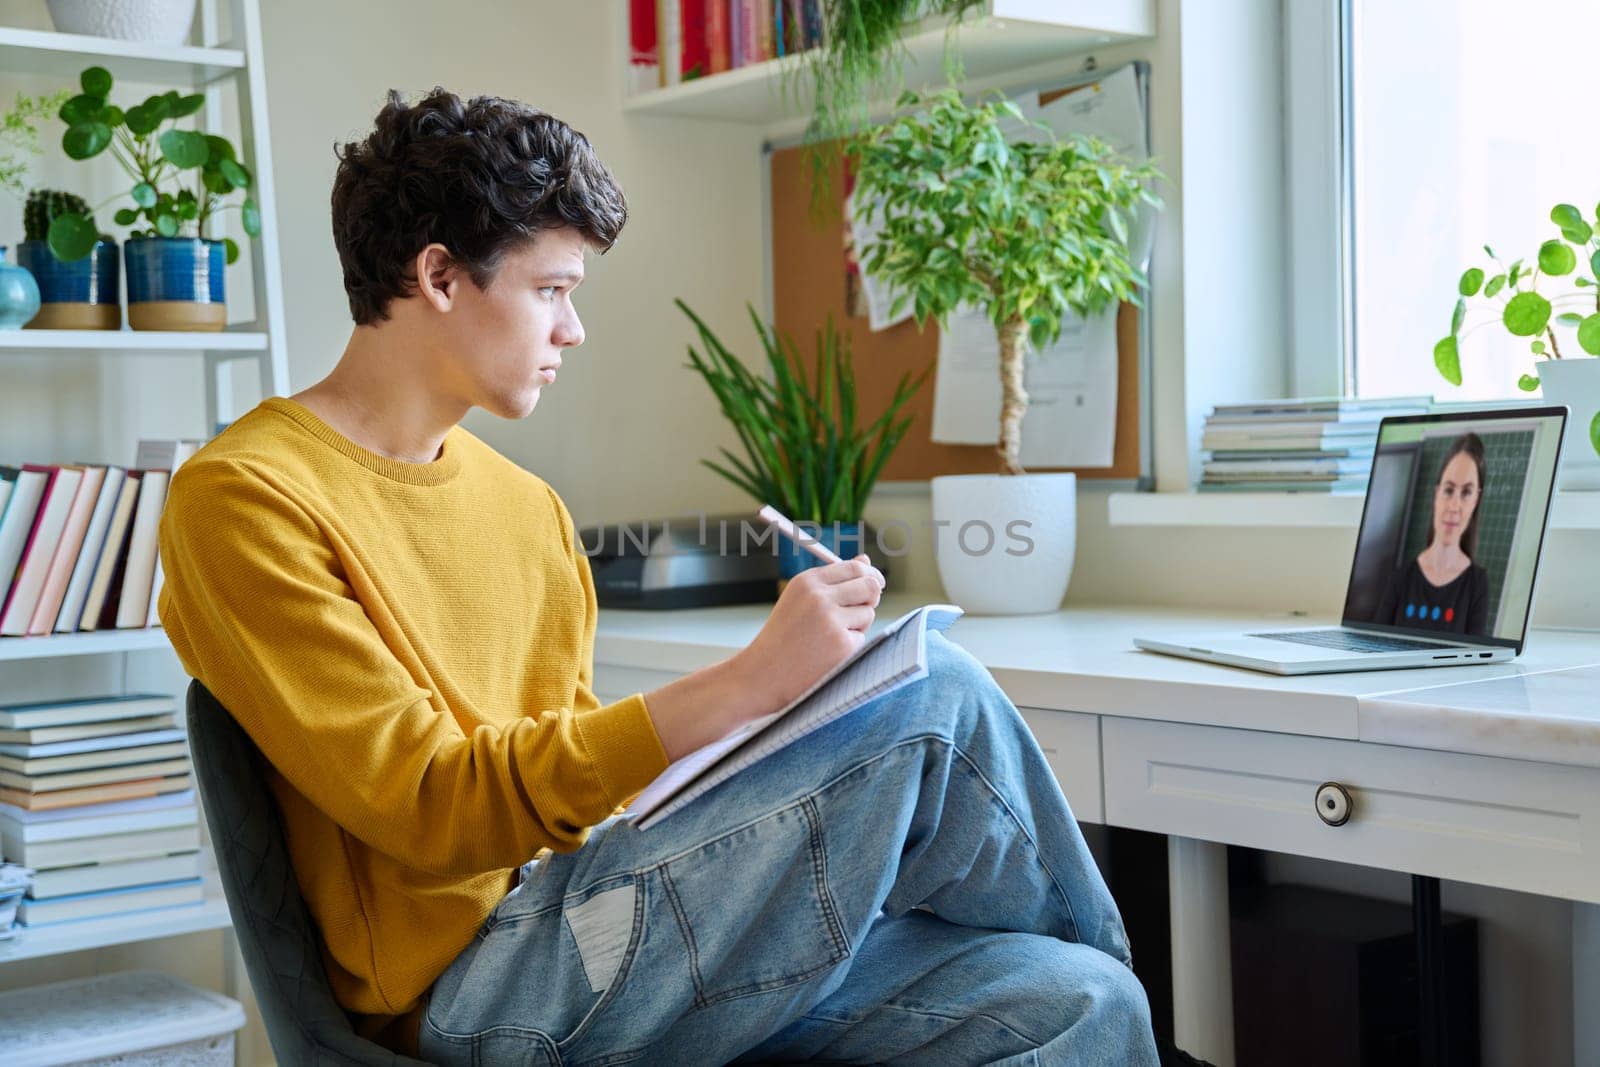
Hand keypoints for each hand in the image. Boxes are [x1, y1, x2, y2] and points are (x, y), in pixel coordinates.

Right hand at [643, 556, 882, 761]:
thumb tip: (866, 562)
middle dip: (871, 598)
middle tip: (855, 613)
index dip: (868, 576)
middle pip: (869, 586)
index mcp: (807, 581)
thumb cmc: (782, 638)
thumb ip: (833, 581)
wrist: (761, 675)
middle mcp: (820, 597)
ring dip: (857, 625)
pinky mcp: (842, 645)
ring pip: (868, 613)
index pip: (854, 567)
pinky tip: (826, 654)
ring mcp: (832, 621)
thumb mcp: (799, 601)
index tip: (873, 584)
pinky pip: (862, 637)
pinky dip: (850, 646)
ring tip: (828, 637)